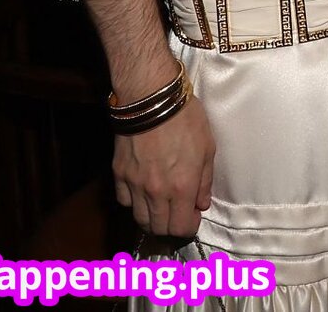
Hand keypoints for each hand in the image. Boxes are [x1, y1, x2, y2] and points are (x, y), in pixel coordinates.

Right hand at [111, 94, 215, 237]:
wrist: (150, 99)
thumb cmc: (185, 119)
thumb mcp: (208, 147)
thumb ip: (205, 181)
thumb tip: (202, 204)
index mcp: (182, 186)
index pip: (181, 227)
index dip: (189, 227)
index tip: (193, 218)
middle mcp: (157, 192)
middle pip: (159, 228)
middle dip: (171, 226)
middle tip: (178, 213)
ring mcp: (135, 185)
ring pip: (139, 219)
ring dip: (152, 217)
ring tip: (162, 205)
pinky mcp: (119, 175)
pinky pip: (125, 201)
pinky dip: (134, 202)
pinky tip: (143, 191)